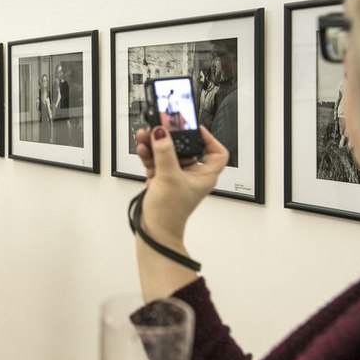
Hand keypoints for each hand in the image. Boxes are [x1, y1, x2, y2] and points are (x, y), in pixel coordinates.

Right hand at [135, 126, 227, 245]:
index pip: (217, 152)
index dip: (209, 138)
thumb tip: (162, 132)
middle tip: (162, 128)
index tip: (194, 128)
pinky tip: (143, 149)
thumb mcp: (169, 177)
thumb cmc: (170, 214)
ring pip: (168, 153)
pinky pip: (156, 160)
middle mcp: (192, 175)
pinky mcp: (161, 179)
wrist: (153, 231)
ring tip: (146, 137)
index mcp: (204, 175)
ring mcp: (176, 177)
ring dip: (156, 144)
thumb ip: (164, 152)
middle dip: (171, 138)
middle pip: (185, 148)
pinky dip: (150, 154)